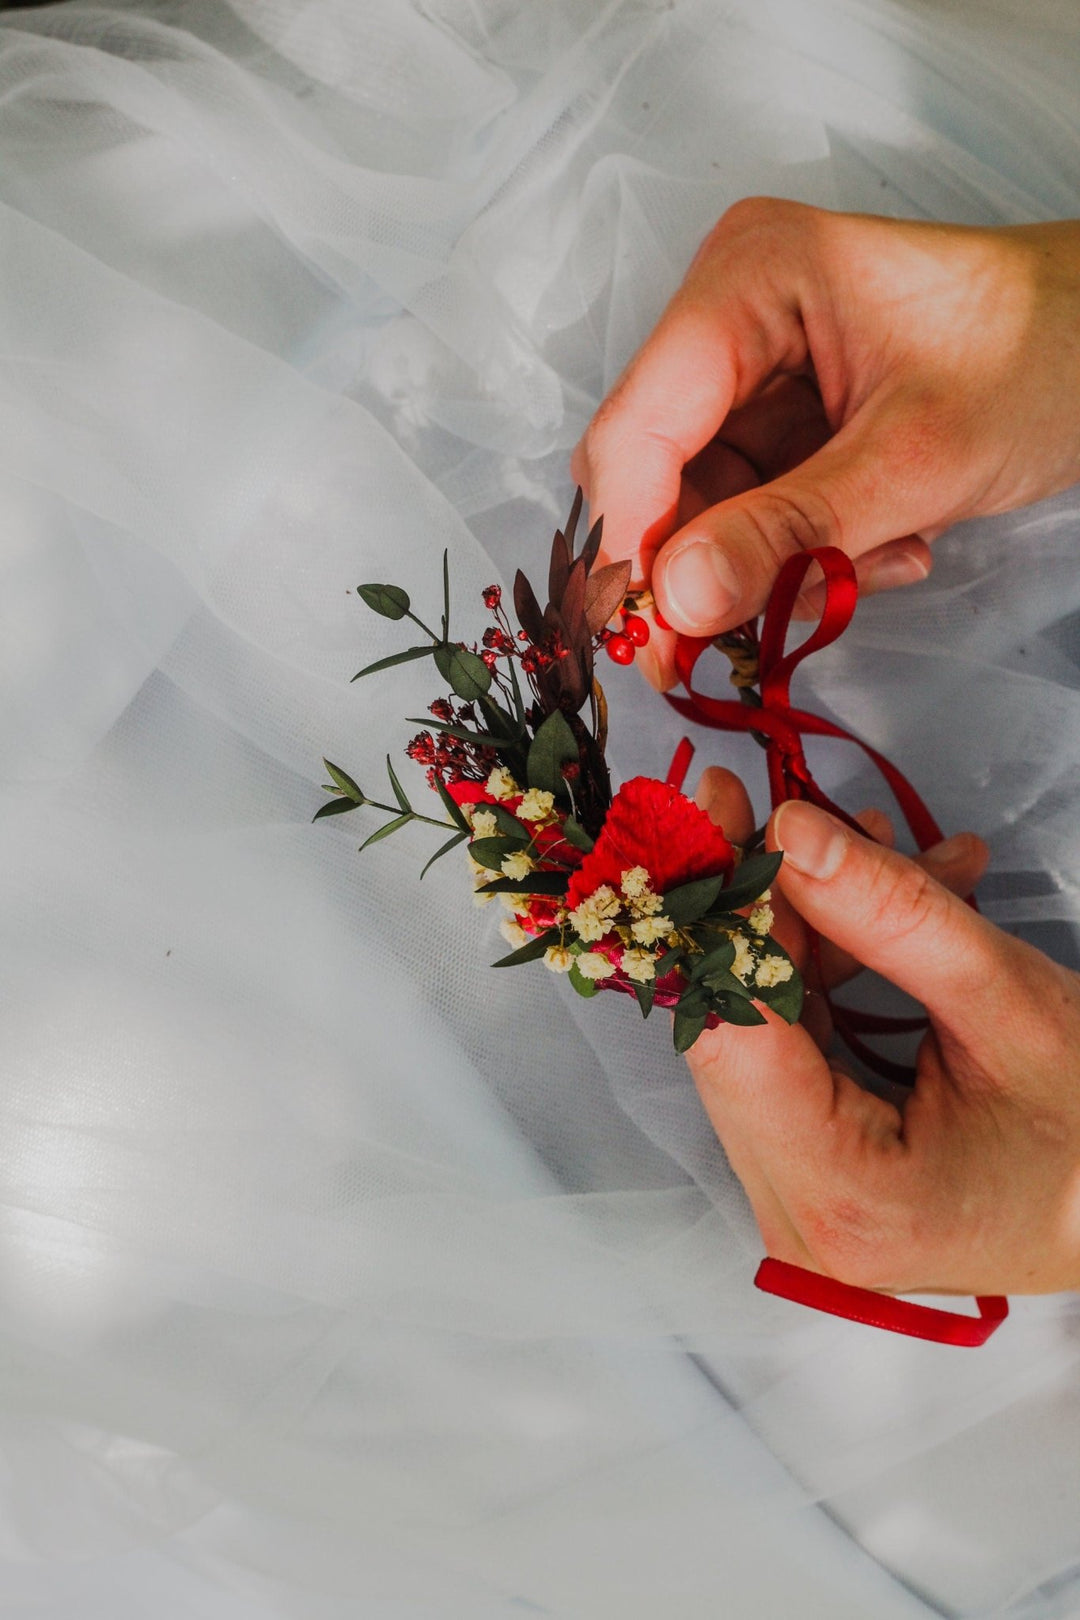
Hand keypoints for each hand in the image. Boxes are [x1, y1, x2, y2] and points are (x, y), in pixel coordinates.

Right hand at [572, 201, 1079, 687]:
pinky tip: (885, 545)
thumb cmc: (1045, 357)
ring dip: (773, 564)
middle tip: (761, 631)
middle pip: (654, 473)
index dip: (633, 541)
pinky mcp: (776, 418)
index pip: (639, 429)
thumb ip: (790, 533)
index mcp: (747, 280)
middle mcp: (726, 315)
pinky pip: (748, 513)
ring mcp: (749, 370)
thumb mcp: (918, 458)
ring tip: (879, 559)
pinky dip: (803, 552)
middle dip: (711, 561)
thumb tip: (677, 603)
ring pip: (699, 508)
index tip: (653, 641)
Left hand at [686, 769, 1079, 1295]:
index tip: (722, 812)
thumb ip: (896, 916)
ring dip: (811, 926)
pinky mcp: (815, 1167)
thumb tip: (792, 833)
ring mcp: (802, 1195)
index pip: (736, 1031)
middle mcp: (800, 1214)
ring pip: (763, 1025)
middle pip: (736, 1027)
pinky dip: (832, 969)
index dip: (724, 912)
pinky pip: (794, 1045)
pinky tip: (887, 902)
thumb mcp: (1013, 1007)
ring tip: (879, 844)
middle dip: (764, 905)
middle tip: (772, 806)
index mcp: (844, 1197)